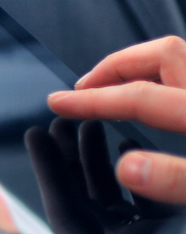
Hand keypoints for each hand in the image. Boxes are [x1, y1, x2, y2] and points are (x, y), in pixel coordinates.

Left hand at [25, 118, 179, 233]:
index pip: (63, 206)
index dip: (48, 170)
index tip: (34, 134)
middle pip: (81, 197)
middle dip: (70, 158)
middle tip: (62, 123)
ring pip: (112, 195)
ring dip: (100, 161)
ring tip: (92, 127)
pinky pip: (144, 202)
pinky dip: (137, 174)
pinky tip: (132, 144)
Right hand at [48, 36, 185, 203]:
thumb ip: (178, 178)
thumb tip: (128, 168)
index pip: (140, 96)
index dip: (92, 100)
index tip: (60, 103)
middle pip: (162, 55)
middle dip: (114, 66)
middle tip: (84, 88)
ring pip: (180, 61)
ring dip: (142, 68)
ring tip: (112, 86)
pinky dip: (167, 81)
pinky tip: (160, 104)